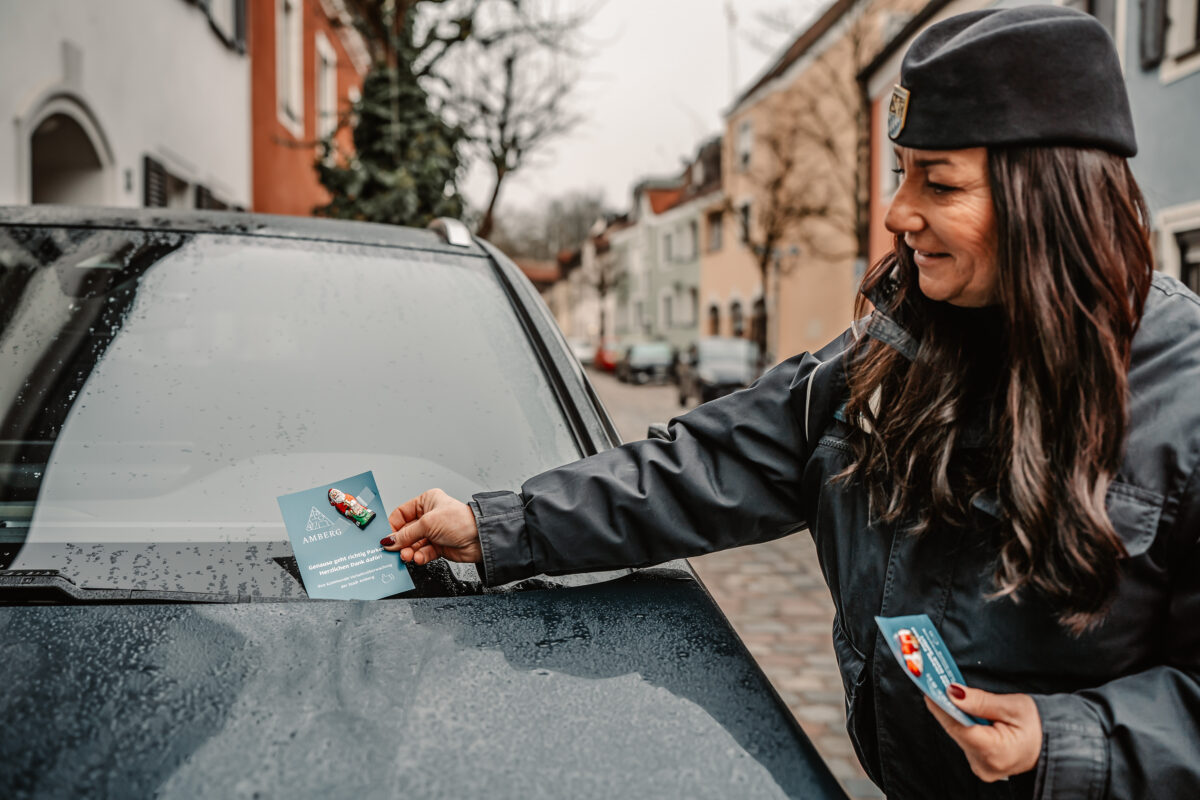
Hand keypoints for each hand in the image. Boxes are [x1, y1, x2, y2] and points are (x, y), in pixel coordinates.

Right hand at [381, 488, 480, 565]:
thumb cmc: (461, 521)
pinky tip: (419, 558)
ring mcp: (434, 532)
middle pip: (406, 531)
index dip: (393, 526)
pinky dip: (420, 556)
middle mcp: (429, 516)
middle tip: (397, 550)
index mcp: (426, 502)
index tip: (387, 538)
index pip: (401, 514)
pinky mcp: (439, 546)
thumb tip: (389, 541)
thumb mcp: (428, 524)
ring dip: (409, 551)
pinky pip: (423, 552)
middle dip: (401, 542)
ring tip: (408, 556)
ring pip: (413, 544)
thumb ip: (406, 534)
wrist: (481, 538)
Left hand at [924, 684, 1042, 782]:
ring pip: (959, 734)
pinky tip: (961, 708)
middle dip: (946, 706)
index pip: (957, 726)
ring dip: (954, 714)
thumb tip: (952, 692)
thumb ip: (980, 701)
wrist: (1056, 744)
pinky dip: (963, 723)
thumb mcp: (1013, 707)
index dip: (940, 705)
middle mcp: (984, 765)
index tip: (928, 687)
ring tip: (947, 691)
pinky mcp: (982, 764)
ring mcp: (983, 768)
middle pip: (956, 730)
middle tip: (934, 682)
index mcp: (994, 752)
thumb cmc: (1041, 726)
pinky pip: (966, 739)